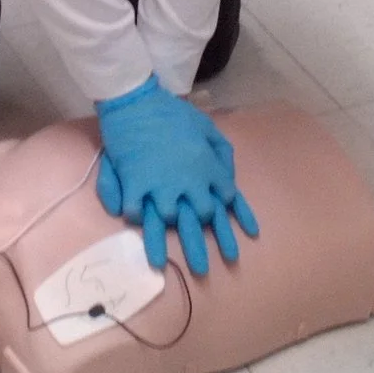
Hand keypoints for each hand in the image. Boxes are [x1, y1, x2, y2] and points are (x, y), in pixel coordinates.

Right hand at [93, 77, 259, 274]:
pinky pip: (135, 210)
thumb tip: (227, 185)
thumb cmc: (174, 113)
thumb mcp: (209, 128)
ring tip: (161, 267)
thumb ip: (222, 154)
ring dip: (163, 244)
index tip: (238, 246)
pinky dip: (135, 221)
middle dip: (201, 245)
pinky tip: (135, 232)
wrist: (138, 103)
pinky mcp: (135, 184)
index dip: (231, 225)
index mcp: (208, 168)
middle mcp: (188, 182)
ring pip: (167, 222)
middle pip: (200, 219)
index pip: (225, 202)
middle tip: (204, 269)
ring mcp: (160, 185)